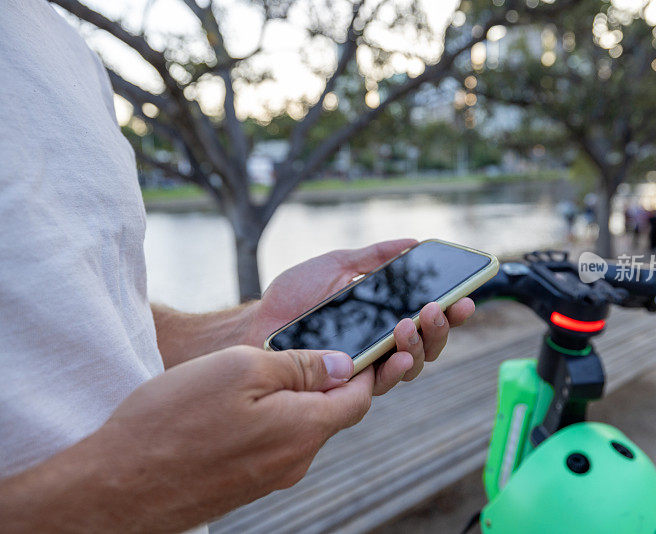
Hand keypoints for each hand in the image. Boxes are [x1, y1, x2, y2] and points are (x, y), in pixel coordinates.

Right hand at [0, 346, 373, 531]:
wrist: (117, 487)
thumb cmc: (174, 420)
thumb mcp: (240, 369)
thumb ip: (300, 367)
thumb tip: (343, 365)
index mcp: (304, 428)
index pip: (359, 396)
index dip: (364, 367)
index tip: (355, 341)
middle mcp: (296, 460)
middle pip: (331, 412)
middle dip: (328, 380)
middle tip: (303, 348)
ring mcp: (271, 476)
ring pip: (301, 427)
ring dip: (294, 399)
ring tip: (262, 372)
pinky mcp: (246, 484)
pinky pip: (274, 443)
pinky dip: (271, 418)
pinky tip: (238, 404)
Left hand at [244, 239, 474, 394]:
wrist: (260, 323)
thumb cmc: (296, 296)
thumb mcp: (339, 266)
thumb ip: (375, 256)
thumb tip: (413, 242)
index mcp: (385, 317)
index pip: (428, 317)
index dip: (452, 310)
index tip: (467, 298)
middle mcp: (383, 345)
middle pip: (429, 345)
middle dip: (442, 327)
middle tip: (439, 308)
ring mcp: (369, 367)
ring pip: (413, 366)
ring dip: (421, 345)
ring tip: (412, 323)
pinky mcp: (350, 386)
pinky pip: (383, 385)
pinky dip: (397, 369)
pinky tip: (398, 356)